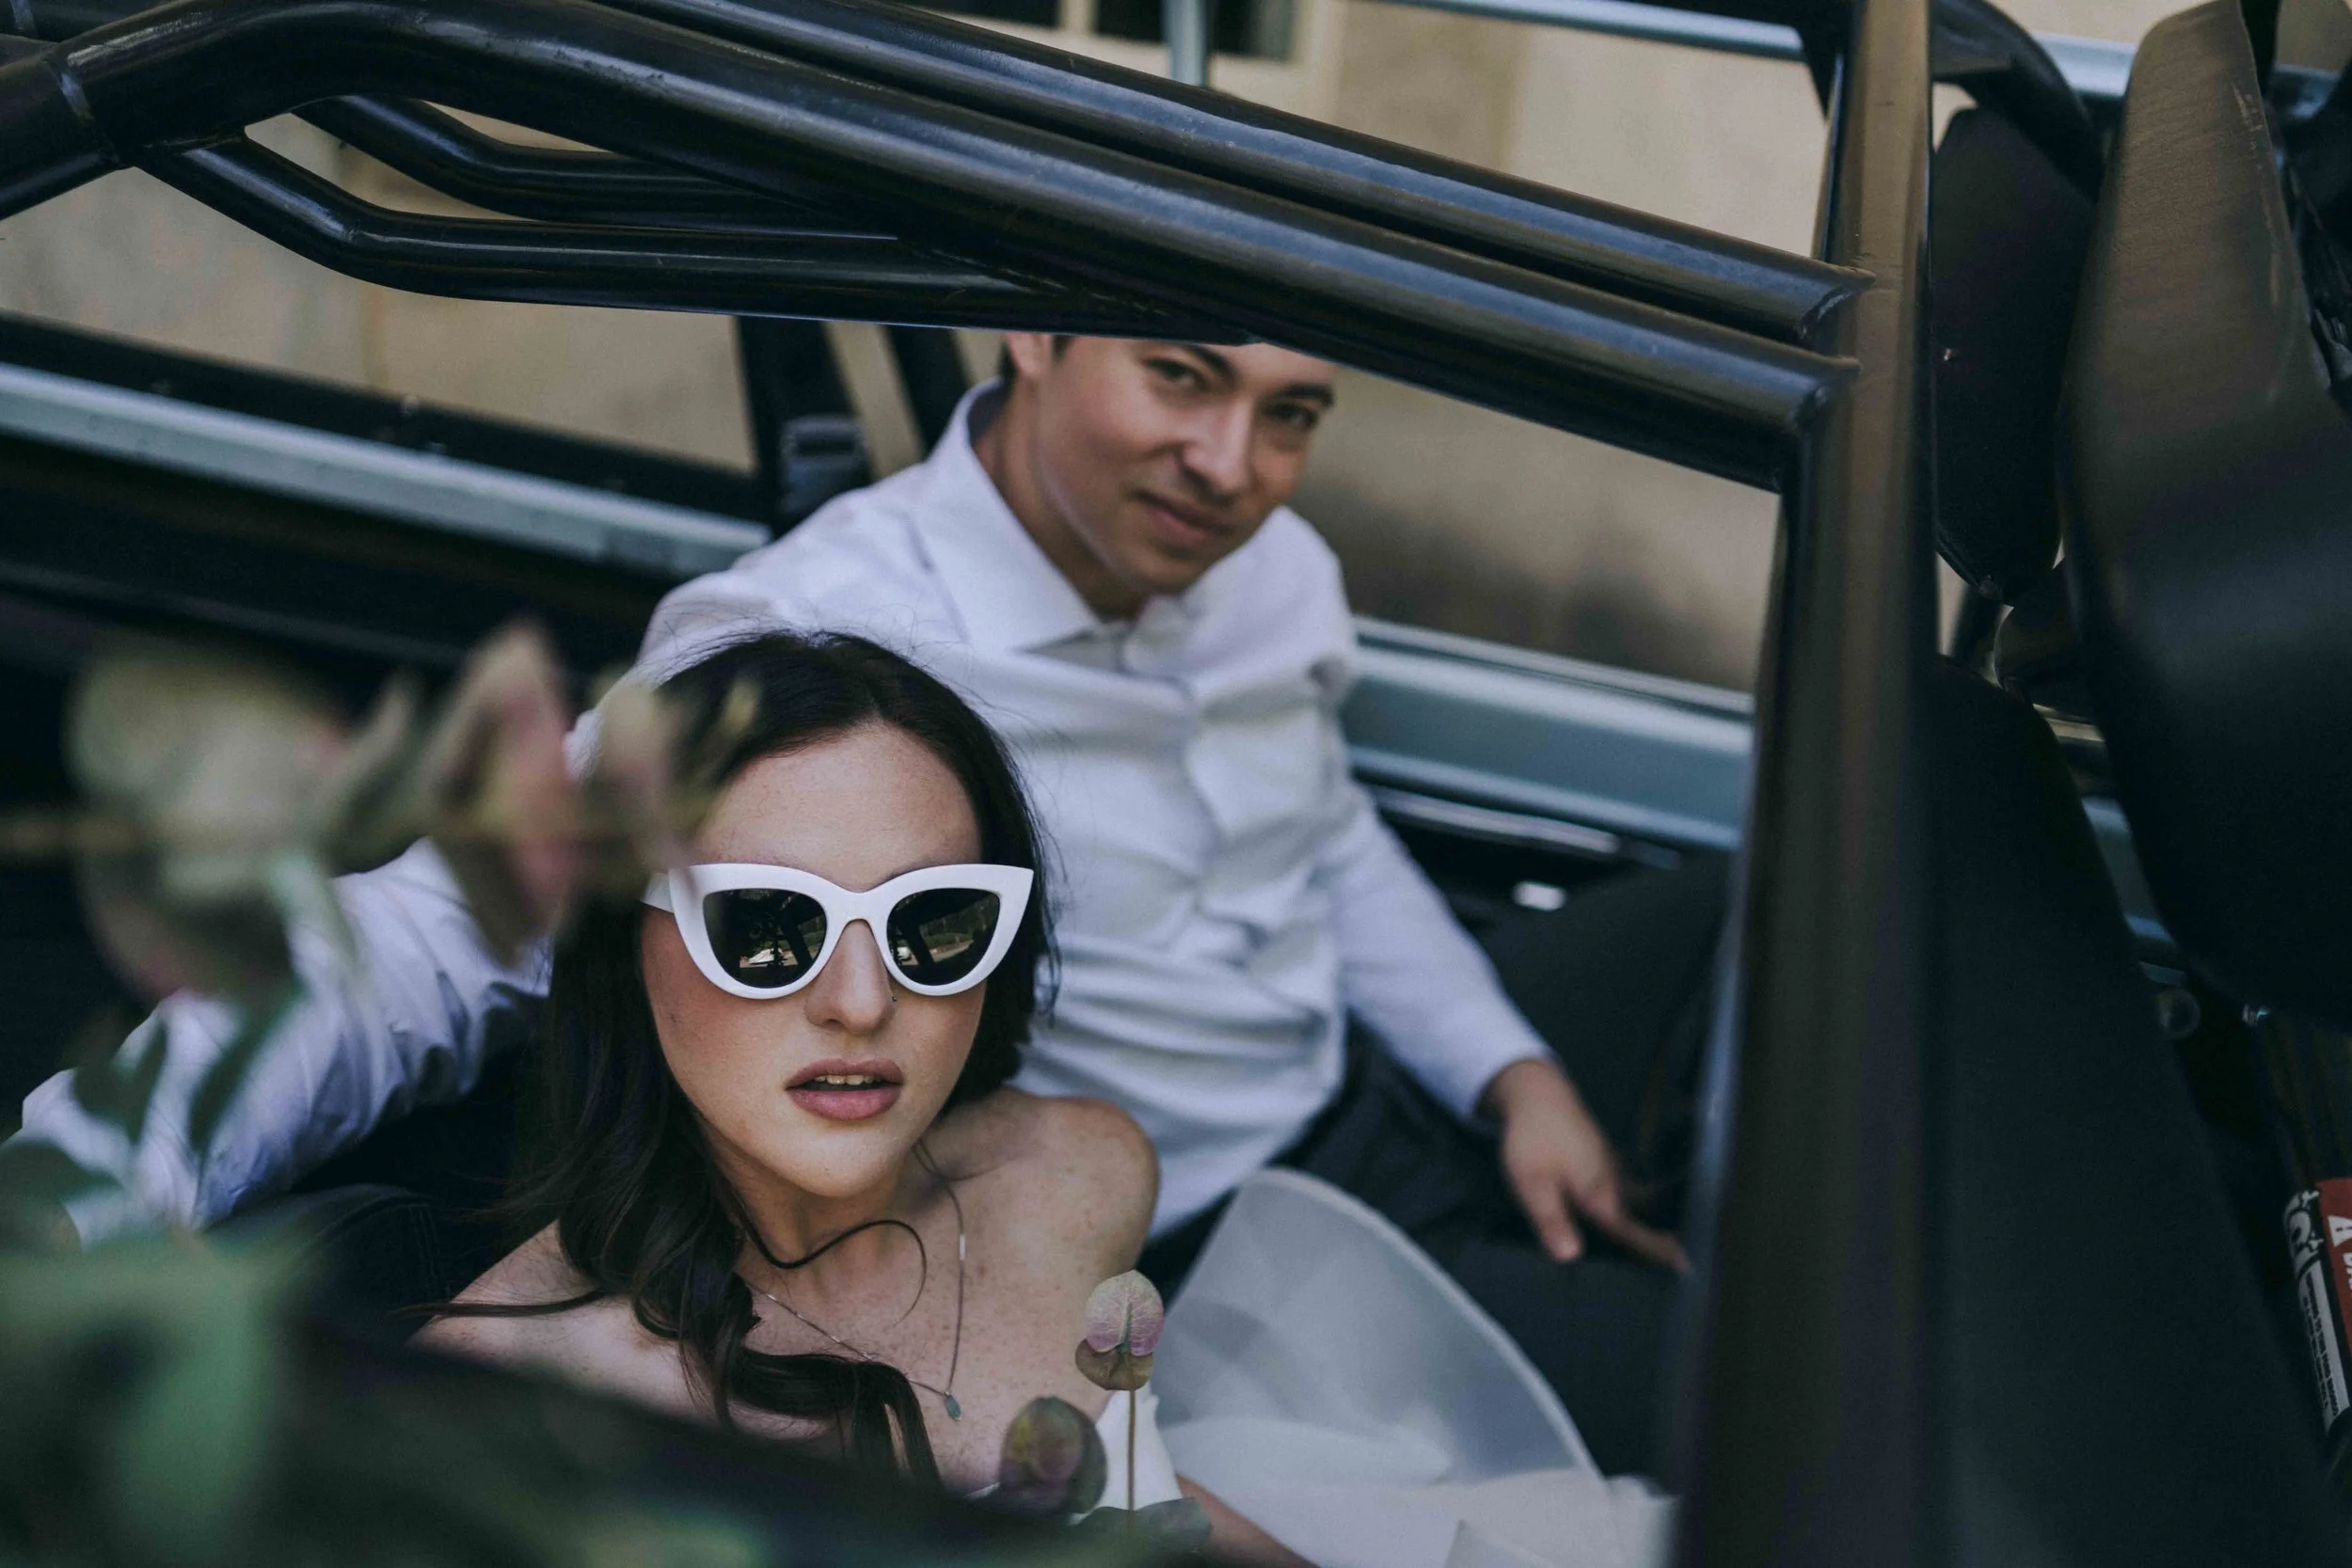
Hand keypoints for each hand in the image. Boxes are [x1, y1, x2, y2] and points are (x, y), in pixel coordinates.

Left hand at [1480, 1057, 1686, 1272]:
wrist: (1537, 1091)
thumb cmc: (1532, 1138)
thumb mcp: (1532, 1183)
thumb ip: (1552, 1220)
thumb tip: (1571, 1258)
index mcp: (1600, 1194)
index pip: (1634, 1232)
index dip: (1659, 1252)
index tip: (1690, 1269)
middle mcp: (1612, 1182)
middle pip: (1640, 1220)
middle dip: (1656, 1242)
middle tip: (1674, 1266)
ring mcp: (1609, 1167)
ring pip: (1633, 1203)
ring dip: (1644, 1223)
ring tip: (1654, 1249)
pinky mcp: (1601, 1158)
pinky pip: (1623, 1190)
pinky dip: (1630, 1206)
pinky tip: (1621, 1214)